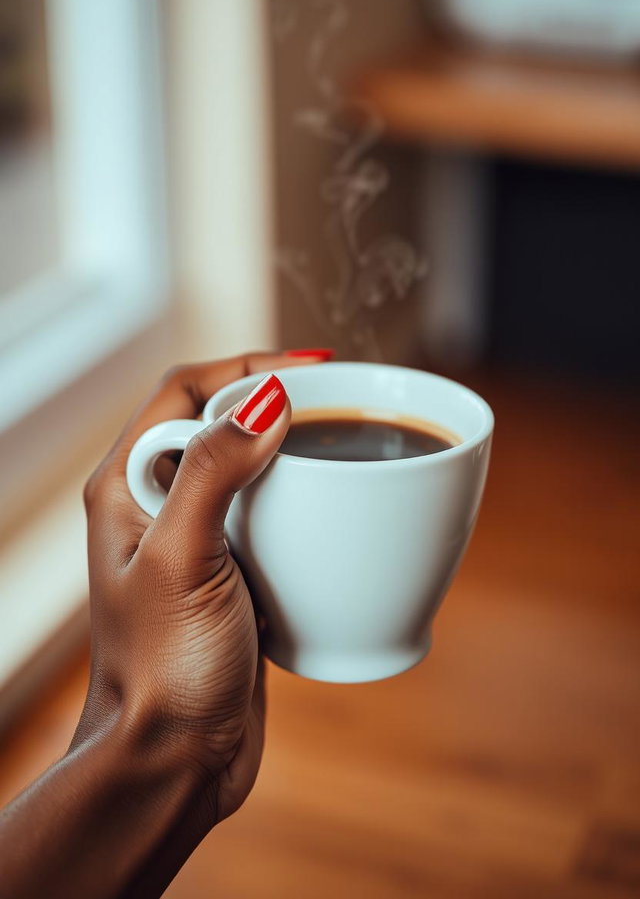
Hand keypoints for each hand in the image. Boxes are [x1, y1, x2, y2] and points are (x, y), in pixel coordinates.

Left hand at [74, 352, 300, 822]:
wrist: (176, 761)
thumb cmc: (164, 669)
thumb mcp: (185, 561)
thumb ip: (216, 474)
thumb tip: (266, 399)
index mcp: (129, 486)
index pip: (186, 390)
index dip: (248, 366)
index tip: (313, 368)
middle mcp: (160, 505)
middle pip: (223, 421)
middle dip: (280, 401)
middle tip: (341, 401)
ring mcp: (200, 540)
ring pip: (254, 468)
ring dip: (299, 450)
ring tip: (349, 443)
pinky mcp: (236, 575)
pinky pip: (276, 517)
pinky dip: (311, 502)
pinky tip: (346, 511)